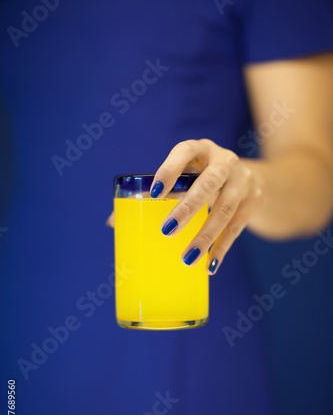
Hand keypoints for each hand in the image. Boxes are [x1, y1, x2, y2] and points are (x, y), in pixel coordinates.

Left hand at [150, 139, 262, 273]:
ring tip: (187, 258)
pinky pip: (238, 226)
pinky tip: (209, 265)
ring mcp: (242, 180)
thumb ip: (153, 194)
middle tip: (167, 231)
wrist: (249, 177)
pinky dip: (223, 247)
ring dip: (206, 236)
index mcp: (199, 149)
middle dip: (188, 208)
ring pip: (226, 209)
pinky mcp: (254, 199)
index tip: (154, 194)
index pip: (184, 152)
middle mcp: (224, 160)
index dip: (169, 171)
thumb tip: (113, 222)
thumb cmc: (202, 177)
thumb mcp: (184, 175)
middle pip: (208, 183)